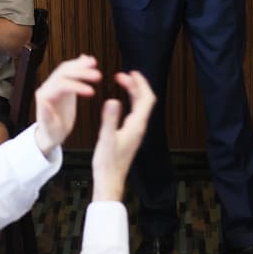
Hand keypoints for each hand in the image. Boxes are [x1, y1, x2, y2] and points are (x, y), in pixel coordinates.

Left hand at [32, 54, 101, 155]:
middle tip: (98, 75)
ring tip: (93, 62)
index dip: (77, 86)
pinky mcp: (62, 85)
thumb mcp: (49, 127)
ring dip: (80, 64)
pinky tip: (87, 59)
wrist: (50, 134)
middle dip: (81, 72)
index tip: (91, 91)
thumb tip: (43, 101)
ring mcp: (55, 85)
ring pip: (67, 69)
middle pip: (64, 73)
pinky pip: (69, 71)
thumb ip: (46, 114)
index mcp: (44, 96)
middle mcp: (48, 87)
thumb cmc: (51, 133)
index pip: (61, 85)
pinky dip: (78, 64)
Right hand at [91, 70, 156, 201]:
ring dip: (133, 93)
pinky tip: (119, 103)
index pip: (146, 99)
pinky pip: (133, 114)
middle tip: (122, 75)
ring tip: (121, 83)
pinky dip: (129, 102)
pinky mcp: (130, 136)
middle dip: (136, 85)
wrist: (110, 181)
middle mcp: (139, 127)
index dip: (141, 83)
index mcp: (136, 126)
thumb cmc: (108, 163)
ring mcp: (135, 132)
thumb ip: (110, 119)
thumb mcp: (106, 138)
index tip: (131, 72)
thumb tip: (113, 99)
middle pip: (144, 100)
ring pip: (139, 107)